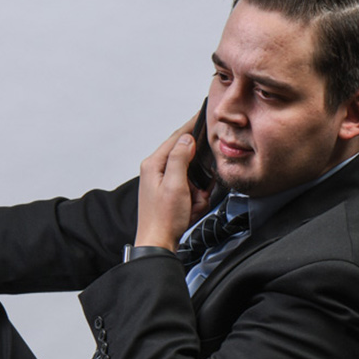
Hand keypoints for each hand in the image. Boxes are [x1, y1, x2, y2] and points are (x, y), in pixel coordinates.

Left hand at [136, 121, 214, 250]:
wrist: (158, 245)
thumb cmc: (164, 220)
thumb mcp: (176, 185)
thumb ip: (180, 158)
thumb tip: (186, 138)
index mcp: (153, 164)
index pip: (176, 137)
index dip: (192, 125)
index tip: (204, 113)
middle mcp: (156, 171)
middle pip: (187, 158)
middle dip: (198, 175)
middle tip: (197, 191)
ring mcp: (162, 183)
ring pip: (192, 176)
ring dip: (197, 191)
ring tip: (192, 205)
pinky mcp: (169, 194)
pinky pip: (190, 190)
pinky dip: (195, 199)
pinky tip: (191, 210)